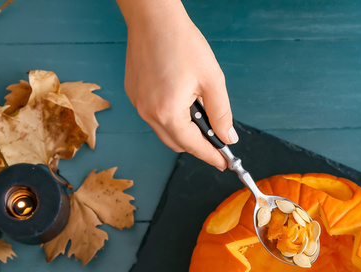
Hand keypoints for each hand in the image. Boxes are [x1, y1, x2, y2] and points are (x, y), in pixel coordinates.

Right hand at [119, 0, 235, 168]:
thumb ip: (221, 114)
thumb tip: (227, 137)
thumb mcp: (212, 80)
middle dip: (198, 144)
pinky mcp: (133, 94)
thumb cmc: (183, 44)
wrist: (154, 18)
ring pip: (165, 131)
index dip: (212, 156)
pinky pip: (154, 116)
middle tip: (217, 138)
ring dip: (184, 130)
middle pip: (178, 144)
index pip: (194, 146)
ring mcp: (138, 104)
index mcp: (168, 113)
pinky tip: (182, 99)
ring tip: (200, 111)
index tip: (224, 163)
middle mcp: (148, 113)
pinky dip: (170, 117)